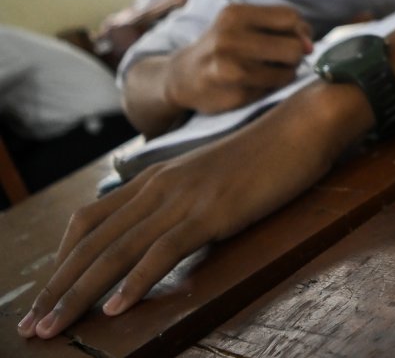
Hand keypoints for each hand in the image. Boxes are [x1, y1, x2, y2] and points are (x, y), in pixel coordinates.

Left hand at [16, 82, 371, 339]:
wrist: (302, 126)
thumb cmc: (267, 153)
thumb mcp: (212, 176)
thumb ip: (183, 199)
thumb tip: (168, 232)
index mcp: (156, 178)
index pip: (89, 221)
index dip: (61, 260)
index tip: (47, 294)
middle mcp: (159, 187)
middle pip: (91, 243)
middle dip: (57, 288)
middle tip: (33, 326)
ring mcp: (183, 199)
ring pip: (115, 252)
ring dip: (78, 295)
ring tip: (54, 328)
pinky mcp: (211, 212)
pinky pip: (162, 252)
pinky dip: (134, 283)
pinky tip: (116, 308)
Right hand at [167, 4, 312, 113]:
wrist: (184, 76)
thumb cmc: (225, 46)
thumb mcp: (244, 25)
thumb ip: (280, 27)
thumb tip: (310, 46)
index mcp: (234, 15)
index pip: (291, 18)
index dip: (299, 30)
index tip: (291, 38)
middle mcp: (229, 39)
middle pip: (293, 47)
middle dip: (294, 55)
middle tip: (280, 58)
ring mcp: (230, 69)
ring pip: (288, 72)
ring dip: (285, 73)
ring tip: (267, 70)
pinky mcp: (235, 95)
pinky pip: (274, 90)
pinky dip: (271, 87)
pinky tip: (253, 83)